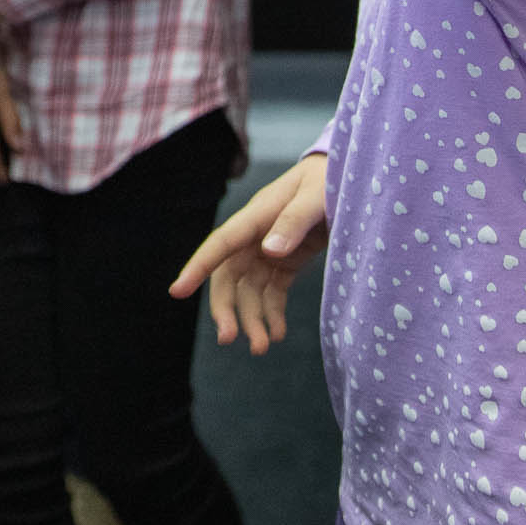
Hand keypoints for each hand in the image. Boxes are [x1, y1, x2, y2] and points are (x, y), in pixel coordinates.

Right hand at [170, 153, 329, 354]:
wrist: (348, 176)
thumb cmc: (330, 180)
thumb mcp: (317, 197)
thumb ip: (294, 222)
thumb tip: (269, 251)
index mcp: (257, 215)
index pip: (221, 243)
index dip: (197, 267)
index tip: (177, 292)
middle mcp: (257, 235)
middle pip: (229, 276)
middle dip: (226, 308)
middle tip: (230, 339)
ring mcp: (270, 249)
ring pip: (249, 290)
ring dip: (252, 319)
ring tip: (263, 348)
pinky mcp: (287, 261)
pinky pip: (272, 292)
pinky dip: (272, 313)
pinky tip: (278, 333)